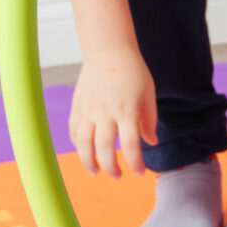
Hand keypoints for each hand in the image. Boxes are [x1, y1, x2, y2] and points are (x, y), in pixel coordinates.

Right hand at [68, 54, 157, 177]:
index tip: (140, 172)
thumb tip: (151, 143)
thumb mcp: (148, 95)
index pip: (132, 144)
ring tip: (95, 171)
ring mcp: (89, 109)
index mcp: (128, 110)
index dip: (136, 162)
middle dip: (111, 167)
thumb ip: (149, 120)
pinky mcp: (78, 105)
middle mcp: (106, 112)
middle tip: (117, 176)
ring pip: (84, 142)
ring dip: (88, 160)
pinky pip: (74, 130)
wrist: (109, 51)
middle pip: (105, 147)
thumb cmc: (134, 72)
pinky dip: (78, 144)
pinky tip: (85, 151)